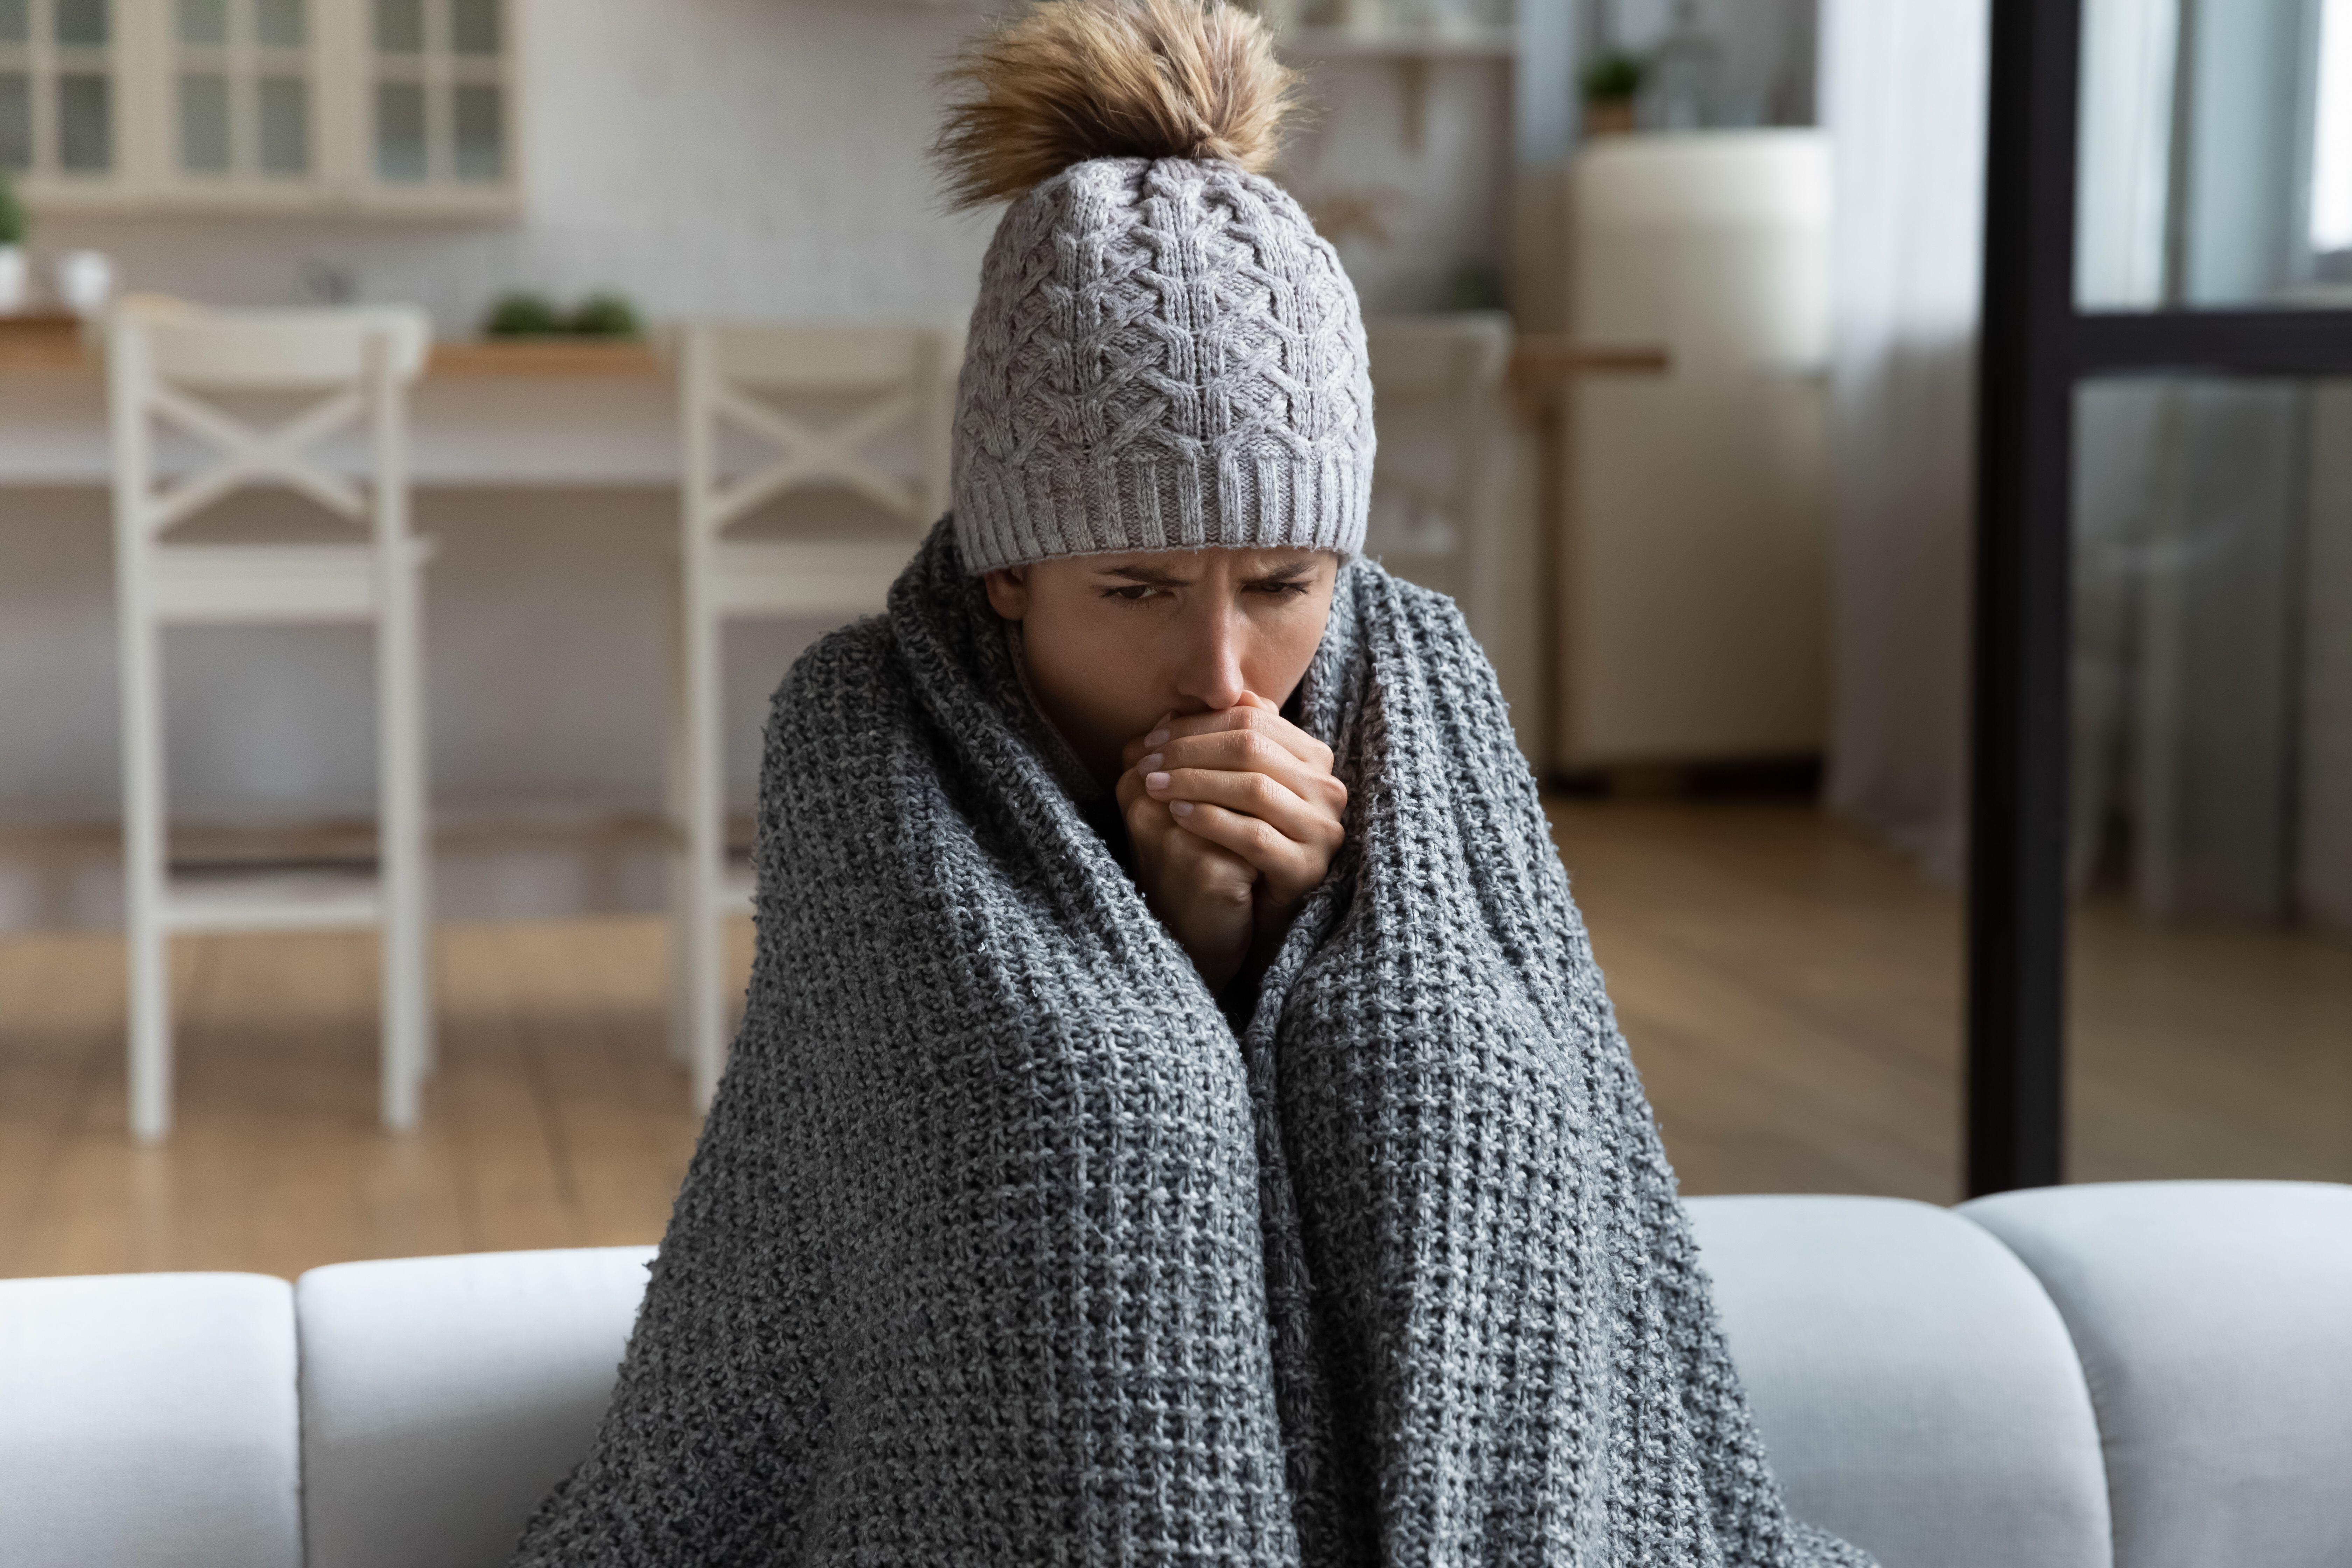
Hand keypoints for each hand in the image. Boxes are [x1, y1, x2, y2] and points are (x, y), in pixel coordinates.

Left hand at [1115, 691, 1347, 995]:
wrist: (1249, 913)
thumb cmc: (1235, 840)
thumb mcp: (1229, 785)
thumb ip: (1226, 741)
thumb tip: (1202, 696)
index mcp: (1313, 758)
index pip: (1252, 722)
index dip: (1197, 725)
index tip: (1152, 738)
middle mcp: (1327, 790)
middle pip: (1252, 750)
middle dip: (1190, 751)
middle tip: (1145, 762)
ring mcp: (1322, 831)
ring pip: (1253, 788)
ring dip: (1195, 782)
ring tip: (1153, 787)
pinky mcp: (1308, 870)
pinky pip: (1254, 835)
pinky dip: (1211, 819)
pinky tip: (1176, 815)